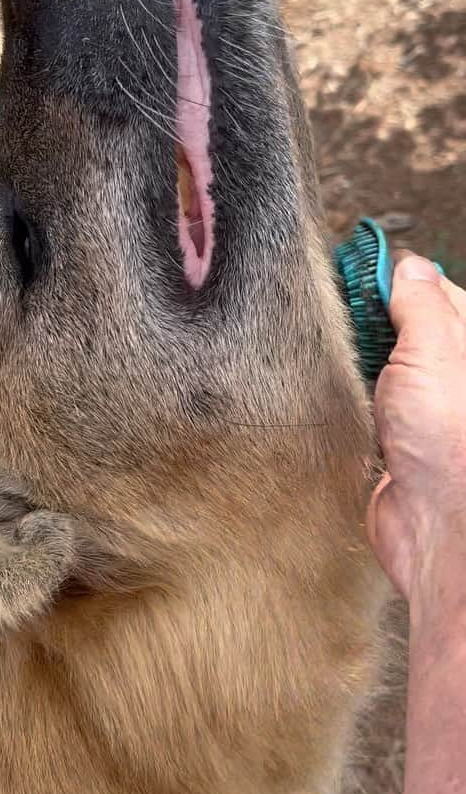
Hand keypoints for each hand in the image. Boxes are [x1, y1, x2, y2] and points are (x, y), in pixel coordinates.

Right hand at [367, 254, 465, 612]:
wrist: (436, 526)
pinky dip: (353, 395)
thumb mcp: (434, 349)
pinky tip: (341, 391)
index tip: (360, 272)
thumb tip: (410, 267)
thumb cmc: (451, 445)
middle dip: (376, 321)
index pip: (438, 294)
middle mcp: (453, 379)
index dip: (400, 282)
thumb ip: (420, 302)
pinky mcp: (398, 440)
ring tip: (340, 352)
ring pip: (386, 365)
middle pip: (409, 329)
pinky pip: (370, 402)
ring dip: (361, 359)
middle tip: (344, 313)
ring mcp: (426, 410)